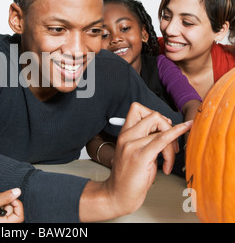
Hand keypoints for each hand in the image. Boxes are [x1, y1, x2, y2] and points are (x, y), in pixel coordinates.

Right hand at [105, 102, 191, 216]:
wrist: (118, 195)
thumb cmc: (128, 176)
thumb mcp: (135, 152)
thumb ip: (147, 140)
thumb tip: (166, 129)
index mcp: (124, 134)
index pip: (137, 109)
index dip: (153, 114)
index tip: (160, 128)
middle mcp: (127, 136)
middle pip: (153, 116)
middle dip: (167, 127)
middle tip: (171, 144)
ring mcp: (132, 145)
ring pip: (162, 132)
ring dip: (172, 146)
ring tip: (168, 161)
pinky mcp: (141, 156)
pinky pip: (163, 139)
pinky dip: (176, 132)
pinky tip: (185, 129)